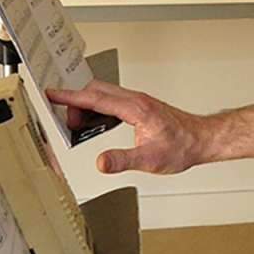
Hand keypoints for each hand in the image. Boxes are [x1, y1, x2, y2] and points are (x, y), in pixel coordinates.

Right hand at [45, 80, 204, 174]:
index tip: (51, 94)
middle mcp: (135, 100)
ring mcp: (137, 101)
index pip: (95, 99)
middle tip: (66, 123)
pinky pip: (110, 99)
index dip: (70, 97)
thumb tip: (101, 162)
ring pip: (103, 94)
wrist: (202, 139)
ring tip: (77, 126)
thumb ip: (123, 160)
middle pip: (95, 91)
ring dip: (86, 105)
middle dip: (75, 103)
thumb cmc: (182, 146)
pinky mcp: (139, 106)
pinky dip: (96, 106)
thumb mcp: (150, 160)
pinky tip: (95, 122)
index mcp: (136, 108)